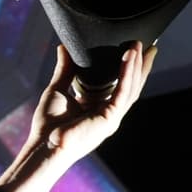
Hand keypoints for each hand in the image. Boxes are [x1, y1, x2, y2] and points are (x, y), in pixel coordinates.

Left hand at [0, 40, 156, 191]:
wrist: (43, 147)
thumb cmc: (47, 127)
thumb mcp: (57, 90)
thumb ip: (64, 70)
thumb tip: (63, 48)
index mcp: (98, 110)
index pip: (119, 87)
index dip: (128, 69)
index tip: (133, 50)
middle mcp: (108, 115)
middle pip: (131, 87)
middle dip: (140, 66)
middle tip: (148, 44)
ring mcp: (111, 118)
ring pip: (131, 88)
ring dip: (136, 65)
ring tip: (139, 44)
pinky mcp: (109, 118)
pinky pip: (123, 91)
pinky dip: (127, 72)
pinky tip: (130, 56)